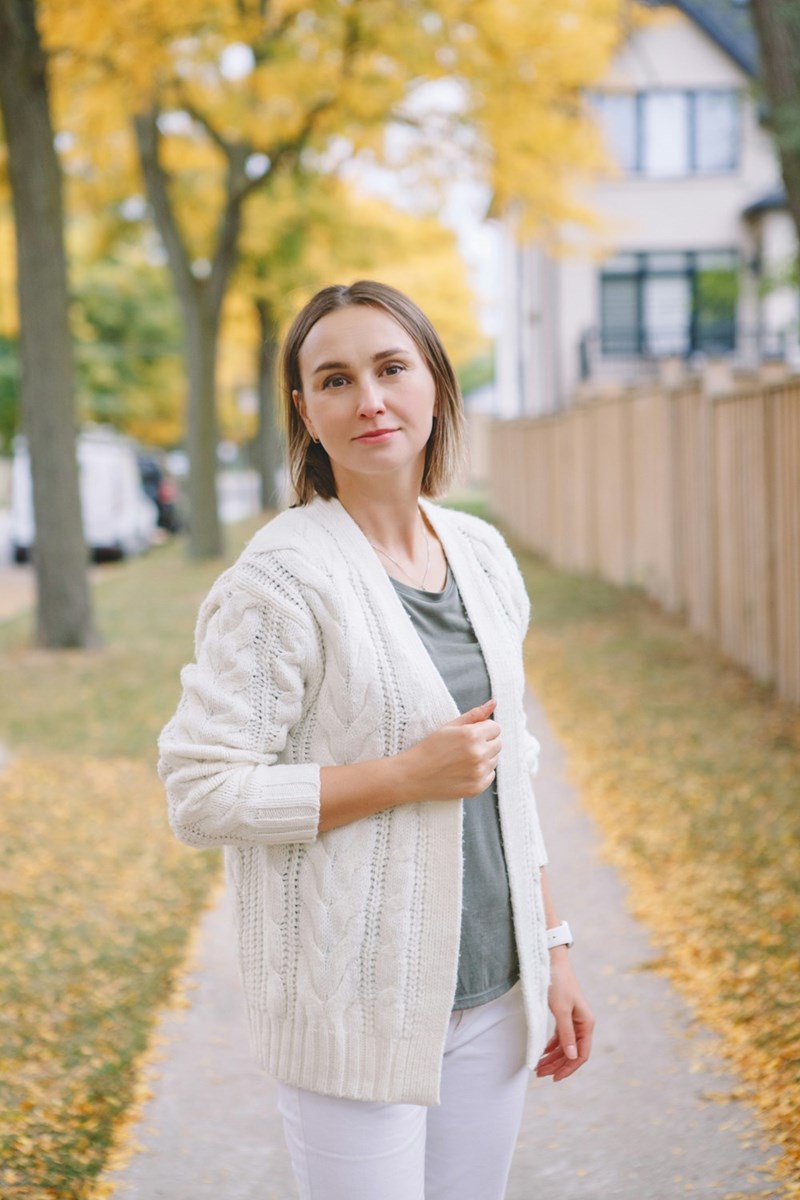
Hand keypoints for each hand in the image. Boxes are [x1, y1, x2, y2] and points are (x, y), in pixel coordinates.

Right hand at [402, 699, 500, 802]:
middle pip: (498, 744)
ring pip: (494, 760)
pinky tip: (463, 771)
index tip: (469, 734)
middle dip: (485, 743)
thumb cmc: (430, 748)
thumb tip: (494, 702)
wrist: (413, 775)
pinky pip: (490, 775)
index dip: (483, 729)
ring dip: (484, 758)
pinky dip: (481, 772)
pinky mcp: (477, 788)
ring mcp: (478, 772)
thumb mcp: (450, 726)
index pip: (496, 728)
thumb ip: (474, 714)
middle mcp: (478, 754)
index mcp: (472, 735)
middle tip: (464, 747)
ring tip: (462, 759)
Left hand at [535, 949, 593, 1081]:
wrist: (551, 960)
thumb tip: (572, 1058)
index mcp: (586, 1024)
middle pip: (571, 1052)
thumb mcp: (561, 1010)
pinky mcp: (564, 1014)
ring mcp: (573, 1019)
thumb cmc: (558, 983)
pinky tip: (542, 1052)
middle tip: (540, 1074)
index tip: (554, 1078)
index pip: (581, 1054)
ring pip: (564, 1046)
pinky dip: (551, 1046)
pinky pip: (560, 1036)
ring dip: (552, 1057)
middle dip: (557, 1065)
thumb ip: (566, 1034)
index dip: (568, 1068)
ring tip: (538, 1067)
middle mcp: (582, 1024)